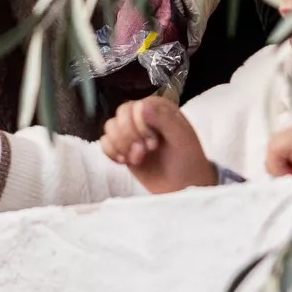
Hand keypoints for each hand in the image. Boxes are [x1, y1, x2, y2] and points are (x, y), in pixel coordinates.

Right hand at [99, 96, 218, 193]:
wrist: (182, 186)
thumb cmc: (187, 161)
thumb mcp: (182, 138)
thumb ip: (163, 119)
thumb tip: (141, 105)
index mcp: (158, 107)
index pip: (134, 107)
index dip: (138, 126)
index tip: (153, 144)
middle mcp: (143, 115)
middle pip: (120, 116)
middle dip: (128, 137)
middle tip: (145, 152)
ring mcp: (131, 131)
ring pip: (110, 127)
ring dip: (121, 145)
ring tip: (138, 159)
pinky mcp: (122, 147)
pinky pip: (104, 142)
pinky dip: (111, 152)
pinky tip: (125, 161)